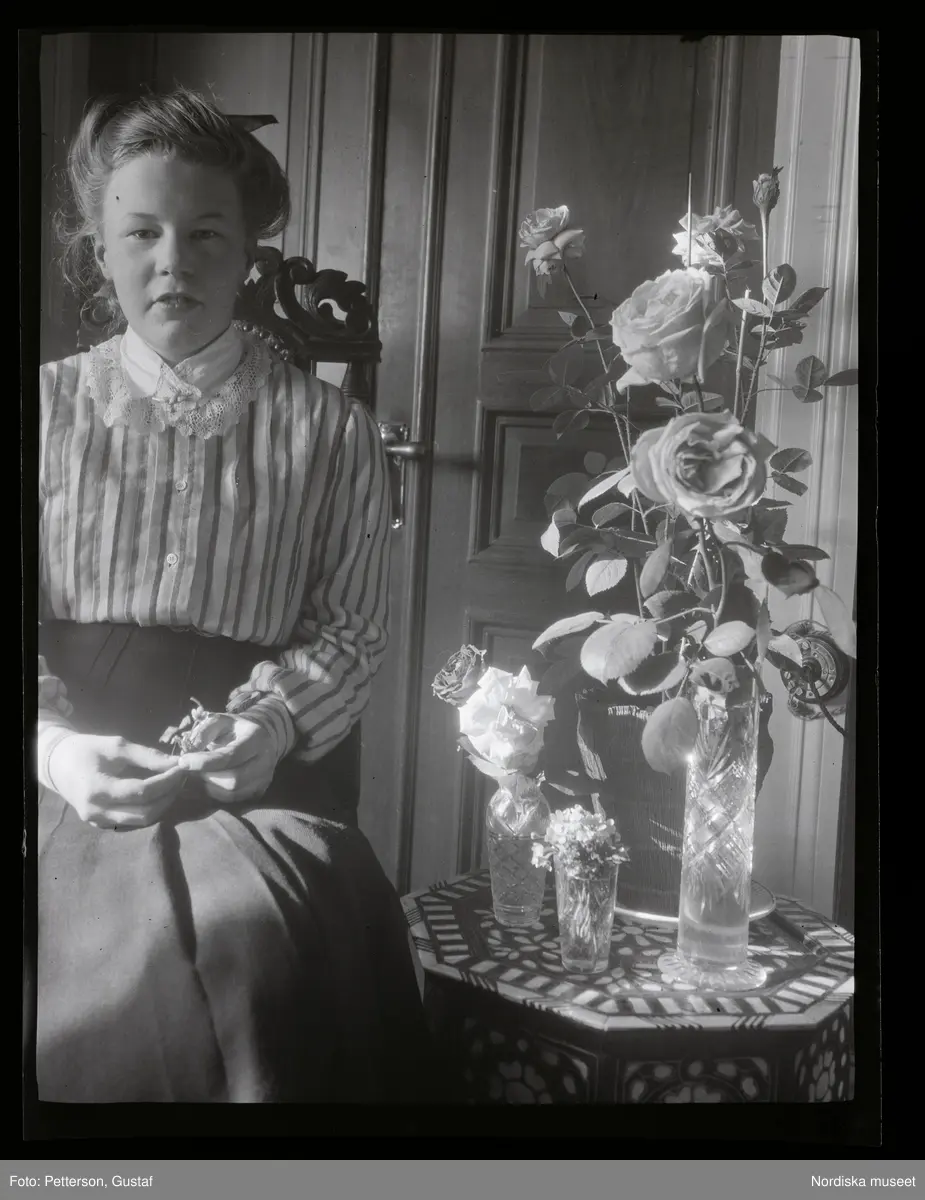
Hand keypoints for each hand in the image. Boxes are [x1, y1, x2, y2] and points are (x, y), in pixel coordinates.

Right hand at [46, 733, 189, 829]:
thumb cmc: (86, 750)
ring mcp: (98, 822)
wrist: (57, 764)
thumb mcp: (116, 746)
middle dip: (169, 795)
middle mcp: (97, 812)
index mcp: (97, 789)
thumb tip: (176, 762)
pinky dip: (150, 809)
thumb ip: (147, 756)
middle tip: (181, 777)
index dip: (167, 781)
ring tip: (174, 785)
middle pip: (145, 812)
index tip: (182, 767)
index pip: (142, 791)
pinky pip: (132, 821)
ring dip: (163, 804)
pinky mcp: (102, 824)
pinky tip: (158, 794)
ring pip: (141, 821)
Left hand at [177, 714, 278, 803]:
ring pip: (232, 793)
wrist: (264, 737)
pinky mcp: (259, 791)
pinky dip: (217, 792)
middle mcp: (265, 760)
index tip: (183, 761)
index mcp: (256, 738)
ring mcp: (264, 779)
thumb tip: (189, 752)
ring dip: (210, 786)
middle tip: (192, 769)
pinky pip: (233, 799)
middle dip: (207, 777)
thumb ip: (203, 732)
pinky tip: (210, 781)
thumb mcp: (220, 721)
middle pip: (233, 780)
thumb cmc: (236, 729)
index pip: (230, 756)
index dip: (204, 762)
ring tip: (201, 774)